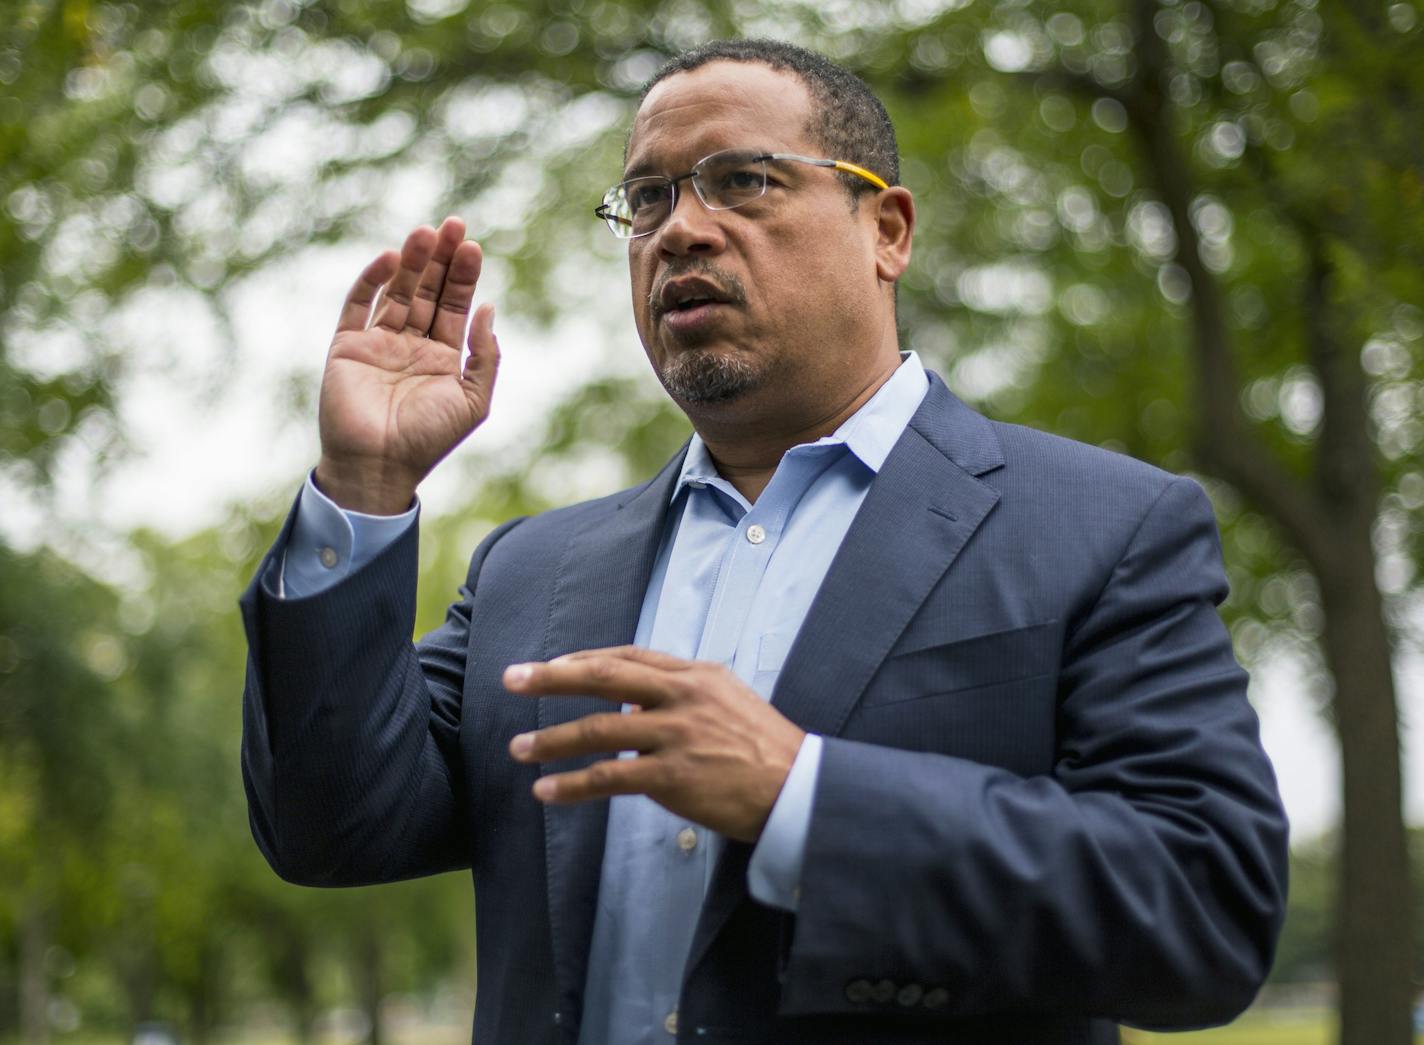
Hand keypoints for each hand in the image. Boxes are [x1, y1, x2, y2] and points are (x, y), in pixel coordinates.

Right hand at [315, 217, 498, 513]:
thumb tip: (489, 309)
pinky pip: (360, 305)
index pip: (456, 306)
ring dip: (412, 261)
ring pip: (398, 292)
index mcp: (443, 359)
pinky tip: (392, 258)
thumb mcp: (473, 400)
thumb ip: (485, 356)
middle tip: (454, 224)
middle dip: (441, 259)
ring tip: (427, 231)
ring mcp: (378, 344)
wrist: (378, 466)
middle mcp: (411, 346)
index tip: (473, 245)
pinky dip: (373, 280)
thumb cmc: (429, 439)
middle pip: (429, 291)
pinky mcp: (348, 346)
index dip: (464, 276)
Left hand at [503, 647, 806, 842]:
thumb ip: (685, 694)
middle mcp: (683, 696)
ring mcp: (676, 735)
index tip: (553, 665)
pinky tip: (547, 791)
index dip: (586, 659)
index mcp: (696, 675)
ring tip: (519, 748)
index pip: (629, 657)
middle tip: (511, 678)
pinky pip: (609, 778)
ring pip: (598, 730)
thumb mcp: (729, 701)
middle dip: (552, 676)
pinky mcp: (673, 776)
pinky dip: (573, 784)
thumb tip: (638, 702)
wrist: (799, 789)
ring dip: (552, 739)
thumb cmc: (765, 750)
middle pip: (604, 677)